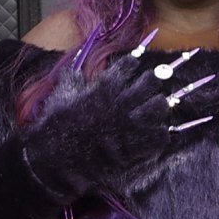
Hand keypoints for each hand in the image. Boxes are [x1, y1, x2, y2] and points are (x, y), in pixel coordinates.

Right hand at [19, 29, 216, 203]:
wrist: (59, 158)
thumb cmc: (57, 124)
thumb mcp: (62, 94)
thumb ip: (73, 77)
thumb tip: (74, 65)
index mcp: (105, 86)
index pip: (129, 65)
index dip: (135, 61)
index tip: (138, 60)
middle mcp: (122, 102)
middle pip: (152, 81)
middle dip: (154, 80)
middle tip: (153, 83)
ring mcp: (131, 124)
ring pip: (161, 106)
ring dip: (160, 106)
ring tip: (157, 107)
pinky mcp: (135, 146)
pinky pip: (161, 136)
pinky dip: (161, 134)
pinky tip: (156, 133)